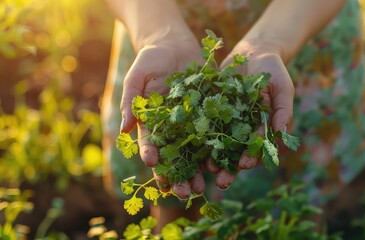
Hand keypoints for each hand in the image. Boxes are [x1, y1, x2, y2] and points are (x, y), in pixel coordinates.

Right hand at [120, 38, 204, 198]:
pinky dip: (218, 148)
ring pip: (195, 151)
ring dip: (198, 170)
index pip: (150, 144)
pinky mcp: (209, 113)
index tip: (153, 167)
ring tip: (201, 187)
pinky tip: (222, 162)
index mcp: (152, 122)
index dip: (151, 156)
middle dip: (177, 175)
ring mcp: (192, 122)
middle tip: (182, 193)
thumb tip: (125, 129)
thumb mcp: (136, 77)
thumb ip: (131, 102)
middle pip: (174, 156)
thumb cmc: (150, 60)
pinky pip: (215, 132)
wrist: (174, 43)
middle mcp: (172, 127)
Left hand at [210, 39, 294, 188]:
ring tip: (205, 170)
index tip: (244, 165)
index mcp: (261, 127)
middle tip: (221, 181)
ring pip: (218, 143)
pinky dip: (198, 136)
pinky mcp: (211, 109)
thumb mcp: (282, 88)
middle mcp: (242, 128)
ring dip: (212, 157)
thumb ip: (282, 111)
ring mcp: (226, 120)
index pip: (255, 147)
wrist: (253, 51)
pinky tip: (190, 146)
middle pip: (235, 151)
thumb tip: (282, 137)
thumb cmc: (273, 70)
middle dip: (229, 167)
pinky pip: (203, 124)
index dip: (250, 157)